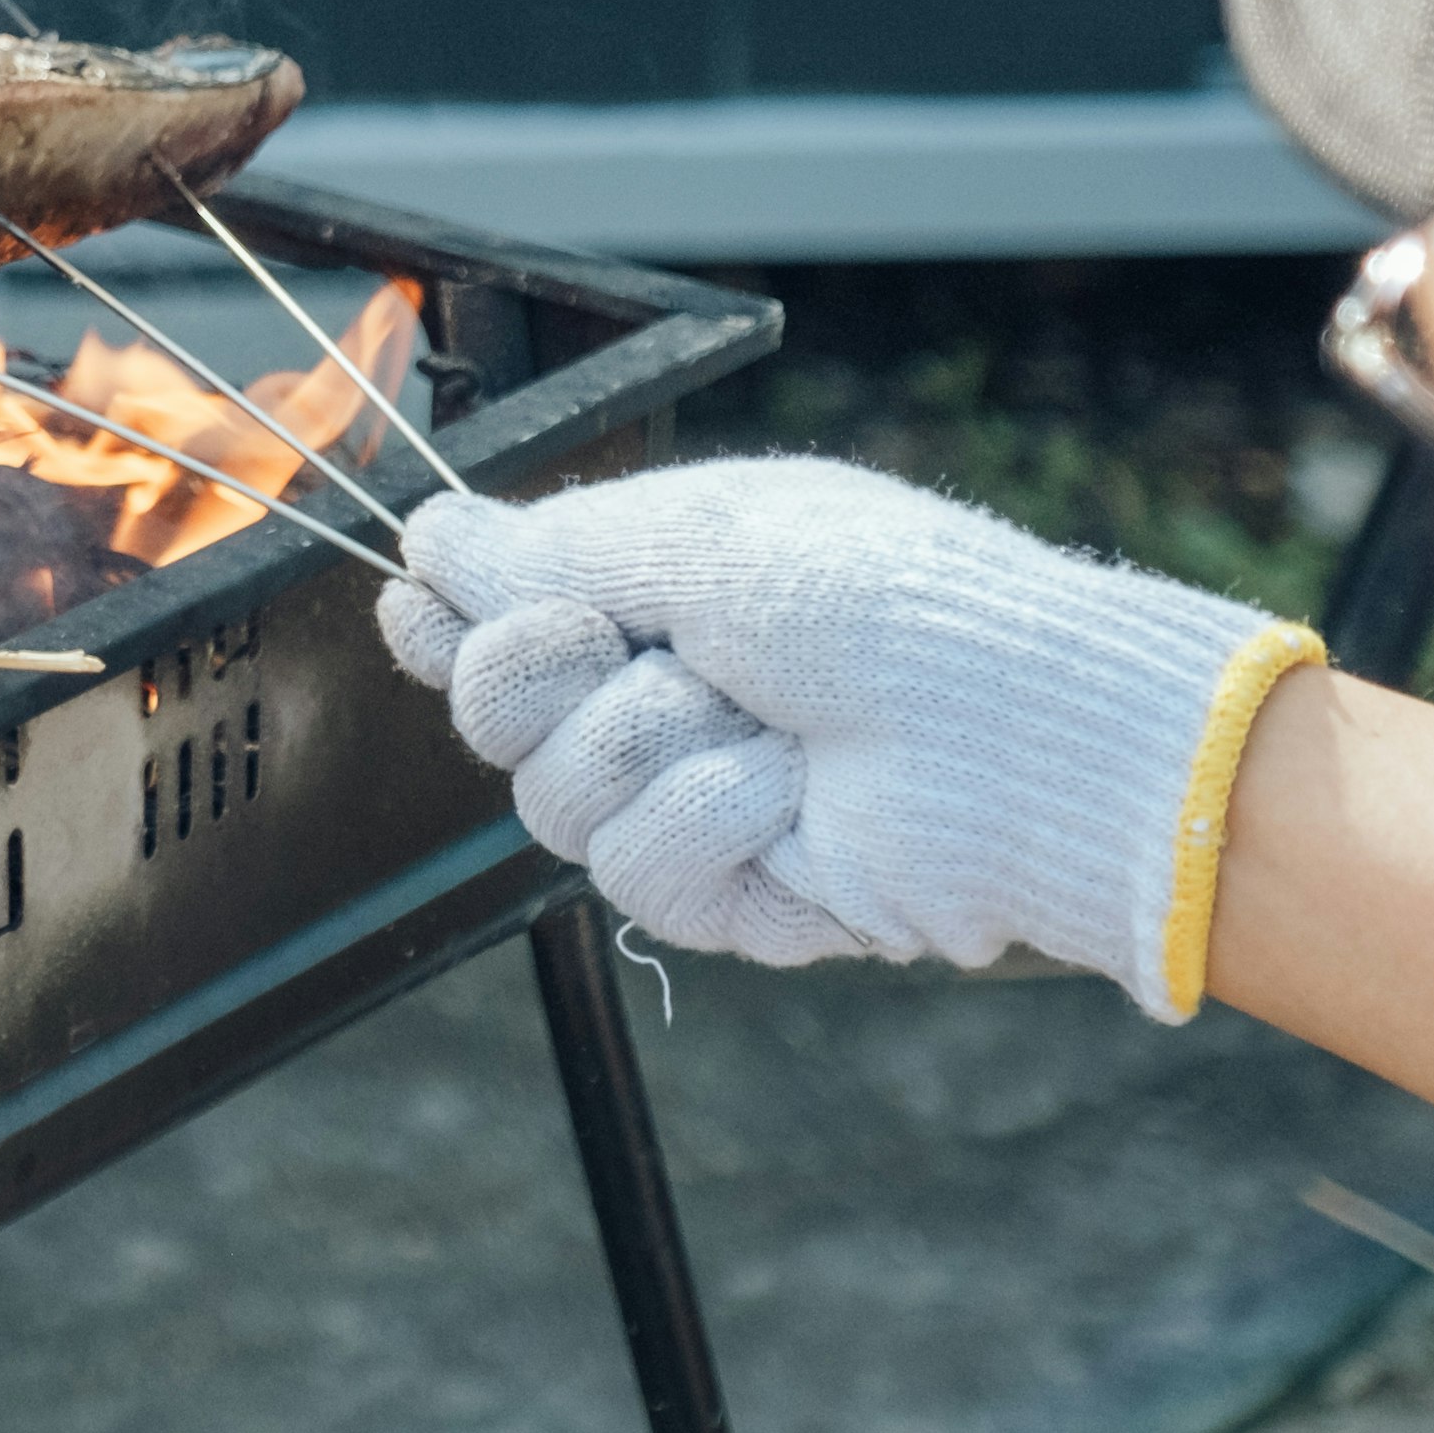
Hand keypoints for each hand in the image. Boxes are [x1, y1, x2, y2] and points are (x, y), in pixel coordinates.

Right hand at [377, 458, 1320, 1019]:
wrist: (1018, 731)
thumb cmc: (892, 604)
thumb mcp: (704, 535)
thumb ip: (548, 547)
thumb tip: (432, 535)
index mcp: (658, 595)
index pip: (496, 612)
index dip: (443, 613)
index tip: (416, 598)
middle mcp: (660, 696)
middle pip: (489, 706)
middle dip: (531, 666)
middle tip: (613, 641)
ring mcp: (688, 800)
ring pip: (548, 796)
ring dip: (647, 741)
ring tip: (754, 720)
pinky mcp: (725, 897)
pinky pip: (635, 869)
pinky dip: (710, 817)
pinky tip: (786, 795)